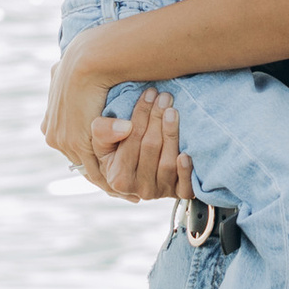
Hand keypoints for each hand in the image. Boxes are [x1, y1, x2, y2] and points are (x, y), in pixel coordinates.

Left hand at [41, 37, 115, 178]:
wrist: (86, 61)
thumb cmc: (81, 62)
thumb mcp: (62, 71)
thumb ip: (60, 78)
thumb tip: (55, 70)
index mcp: (49, 124)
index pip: (70, 145)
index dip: (88, 152)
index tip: (104, 159)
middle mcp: (52, 135)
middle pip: (78, 160)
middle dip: (97, 171)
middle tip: (119, 183)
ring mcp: (63, 142)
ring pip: (87, 168)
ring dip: (107, 178)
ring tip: (127, 190)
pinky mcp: (78, 144)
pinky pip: (96, 169)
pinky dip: (111, 179)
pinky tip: (127, 187)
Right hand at [93, 88, 190, 207]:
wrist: (138, 173)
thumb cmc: (118, 151)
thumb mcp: (102, 142)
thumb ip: (102, 132)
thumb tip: (125, 127)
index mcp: (118, 178)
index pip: (132, 139)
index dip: (141, 114)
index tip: (149, 93)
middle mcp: (139, 189)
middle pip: (150, 148)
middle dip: (157, 118)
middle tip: (165, 97)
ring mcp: (160, 193)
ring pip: (167, 163)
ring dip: (171, 134)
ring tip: (173, 111)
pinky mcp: (178, 195)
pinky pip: (185, 187)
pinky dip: (186, 171)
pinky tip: (187, 154)